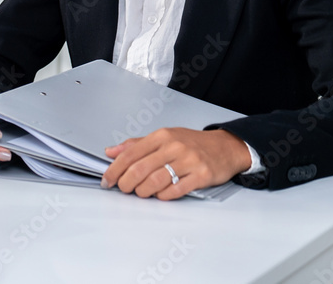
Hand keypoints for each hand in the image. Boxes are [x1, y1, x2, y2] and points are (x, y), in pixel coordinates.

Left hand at [101, 127, 251, 199]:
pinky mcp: (201, 176)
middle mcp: (174, 147)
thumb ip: (136, 145)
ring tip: (141, 192)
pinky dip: (163, 196)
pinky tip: (160, 195)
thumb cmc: (192, 143)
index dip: (114, 169)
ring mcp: (188, 161)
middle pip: (140, 169)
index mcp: (161, 136)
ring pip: (155, 181)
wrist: (225, 147)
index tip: (107, 180)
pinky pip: (175, 190)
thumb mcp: (164, 137)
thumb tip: (111, 151)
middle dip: (126, 183)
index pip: (130, 154)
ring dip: (143, 191)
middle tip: (123, 189)